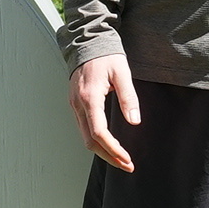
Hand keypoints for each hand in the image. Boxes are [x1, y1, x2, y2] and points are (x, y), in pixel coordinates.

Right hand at [69, 56, 140, 172]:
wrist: (88, 42)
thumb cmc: (106, 56)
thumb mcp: (122, 73)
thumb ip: (128, 97)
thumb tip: (134, 121)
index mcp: (89, 98)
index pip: (99, 133)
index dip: (113, 149)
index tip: (127, 159)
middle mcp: (78, 105)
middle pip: (90, 141)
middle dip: (109, 156)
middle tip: (127, 165)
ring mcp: (74, 105)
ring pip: (85, 137)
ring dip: (102, 151)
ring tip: (121, 159)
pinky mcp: (75, 104)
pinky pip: (83, 129)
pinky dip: (96, 141)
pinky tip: (109, 144)